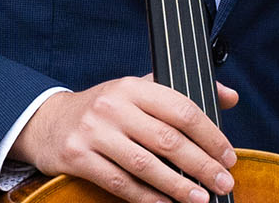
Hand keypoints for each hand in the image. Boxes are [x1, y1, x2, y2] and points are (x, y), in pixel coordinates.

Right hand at [10, 76, 239, 202]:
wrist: (47, 122)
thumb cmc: (103, 109)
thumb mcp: (138, 91)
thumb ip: (181, 95)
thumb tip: (230, 96)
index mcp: (134, 87)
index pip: (182, 109)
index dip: (210, 136)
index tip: (228, 157)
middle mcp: (114, 106)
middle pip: (167, 140)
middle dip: (201, 165)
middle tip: (223, 183)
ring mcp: (94, 132)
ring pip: (145, 165)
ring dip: (177, 186)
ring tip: (201, 199)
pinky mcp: (77, 157)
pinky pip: (119, 183)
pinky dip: (146, 197)